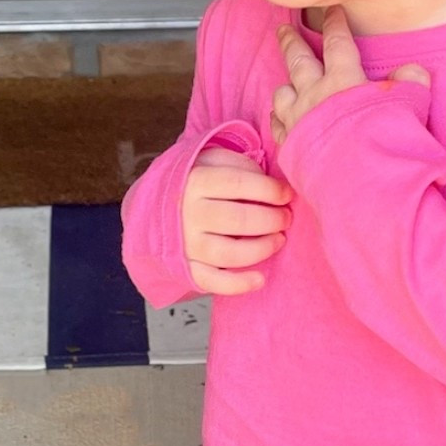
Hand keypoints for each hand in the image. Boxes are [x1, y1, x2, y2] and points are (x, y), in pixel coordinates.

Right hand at [182, 146, 292, 295]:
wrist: (159, 205)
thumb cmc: (200, 182)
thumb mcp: (215, 161)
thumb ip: (241, 167)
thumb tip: (274, 187)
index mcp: (196, 181)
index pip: (238, 184)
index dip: (270, 190)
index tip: (287, 194)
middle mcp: (188, 213)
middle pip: (237, 220)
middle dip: (271, 220)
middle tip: (285, 218)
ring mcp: (186, 244)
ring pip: (228, 253)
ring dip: (261, 248)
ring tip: (279, 240)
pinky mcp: (186, 267)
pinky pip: (212, 281)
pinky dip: (237, 284)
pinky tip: (260, 279)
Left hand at [271, 3, 429, 147]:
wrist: (359, 183)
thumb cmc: (385, 144)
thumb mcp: (407, 108)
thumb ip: (410, 84)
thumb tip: (413, 70)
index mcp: (343, 80)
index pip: (338, 42)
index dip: (335, 23)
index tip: (332, 11)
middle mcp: (315, 95)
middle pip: (298, 60)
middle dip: (291, 41)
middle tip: (283, 27)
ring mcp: (298, 121)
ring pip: (282, 93)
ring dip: (286, 85)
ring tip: (287, 82)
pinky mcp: (290, 147)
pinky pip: (277, 126)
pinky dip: (278, 118)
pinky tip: (281, 119)